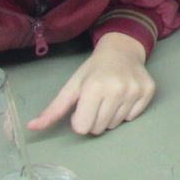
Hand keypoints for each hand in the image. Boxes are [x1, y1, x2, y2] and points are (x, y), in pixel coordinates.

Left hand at [27, 33, 153, 134]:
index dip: (80, 119)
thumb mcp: (72, 86)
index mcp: (94, 87)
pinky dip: (126, 112)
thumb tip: (31, 127)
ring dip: (110, 116)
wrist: (123, 49)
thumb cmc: (94, 69)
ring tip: (110, 98)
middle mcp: (117, 89)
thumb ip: (54, 109)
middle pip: (98, 129)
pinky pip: (132, 118)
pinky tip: (124, 97)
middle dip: (94, 119)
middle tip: (97, 102)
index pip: (82, 128)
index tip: (83, 105)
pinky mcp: (148, 92)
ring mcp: (135, 91)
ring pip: (115, 125)